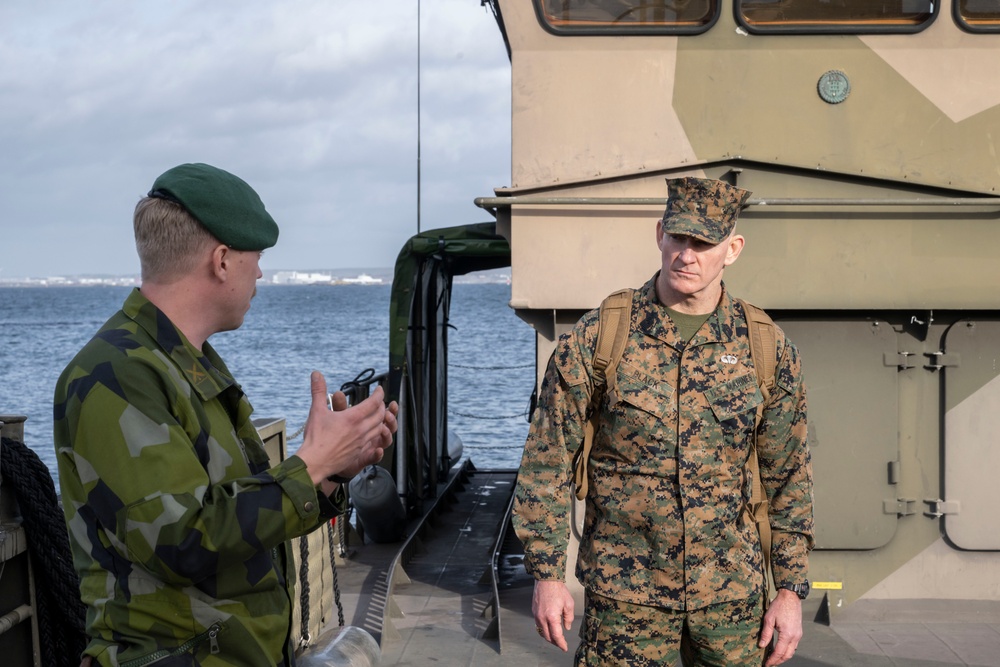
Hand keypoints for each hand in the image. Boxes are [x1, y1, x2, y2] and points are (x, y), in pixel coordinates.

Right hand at [296, 371, 395, 485]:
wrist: (315, 462)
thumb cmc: (315, 437)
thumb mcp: (316, 410)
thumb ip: (318, 390)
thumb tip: (316, 373)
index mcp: (353, 418)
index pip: (373, 402)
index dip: (379, 394)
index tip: (380, 389)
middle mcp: (361, 430)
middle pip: (380, 415)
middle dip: (382, 406)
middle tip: (379, 401)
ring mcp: (362, 442)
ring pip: (379, 428)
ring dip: (381, 420)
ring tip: (378, 415)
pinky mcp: (360, 452)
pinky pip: (373, 441)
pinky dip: (376, 433)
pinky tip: (370, 432)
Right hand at [532, 580, 574, 651]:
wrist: (546, 580)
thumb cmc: (558, 590)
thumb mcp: (569, 604)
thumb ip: (568, 618)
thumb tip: (566, 627)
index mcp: (552, 617)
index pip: (556, 636)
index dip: (561, 644)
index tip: (564, 648)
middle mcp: (542, 618)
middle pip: (547, 636)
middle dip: (555, 642)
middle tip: (561, 644)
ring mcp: (536, 615)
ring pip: (541, 631)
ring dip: (548, 636)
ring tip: (555, 637)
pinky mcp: (534, 611)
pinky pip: (538, 624)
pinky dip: (544, 629)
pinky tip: (549, 627)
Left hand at [759, 588, 802, 665]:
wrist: (791, 597)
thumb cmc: (779, 606)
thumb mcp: (769, 619)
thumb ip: (766, 633)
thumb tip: (762, 645)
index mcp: (787, 634)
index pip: (779, 652)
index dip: (772, 659)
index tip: (766, 664)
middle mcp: (795, 637)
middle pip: (787, 655)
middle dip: (779, 661)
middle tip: (770, 663)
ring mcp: (798, 635)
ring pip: (792, 651)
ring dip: (784, 657)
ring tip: (775, 658)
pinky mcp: (799, 632)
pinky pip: (794, 645)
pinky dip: (788, 650)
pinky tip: (781, 649)